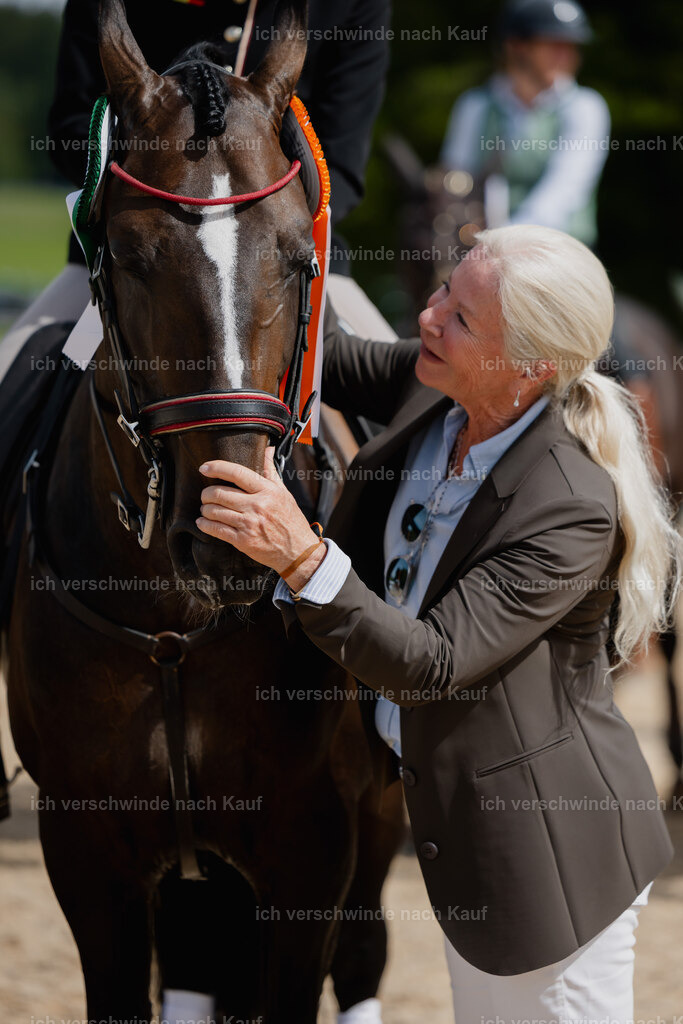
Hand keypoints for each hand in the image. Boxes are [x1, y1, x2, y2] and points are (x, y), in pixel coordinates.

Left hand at [196, 447, 326, 588]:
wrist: (299, 551)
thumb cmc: (291, 520)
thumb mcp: (284, 493)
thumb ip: (271, 471)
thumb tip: (267, 449)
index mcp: (267, 491)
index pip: (237, 473)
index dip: (217, 467)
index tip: (204, 467)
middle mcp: (257, 506)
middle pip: (219, 493)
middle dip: (206, 493)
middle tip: (205, 495)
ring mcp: (249, 524)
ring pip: (214, 511)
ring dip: (205, 509)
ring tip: (206, 508)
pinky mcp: (243, 541)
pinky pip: (216, 529)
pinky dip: (205, 525)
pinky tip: (203, 522)